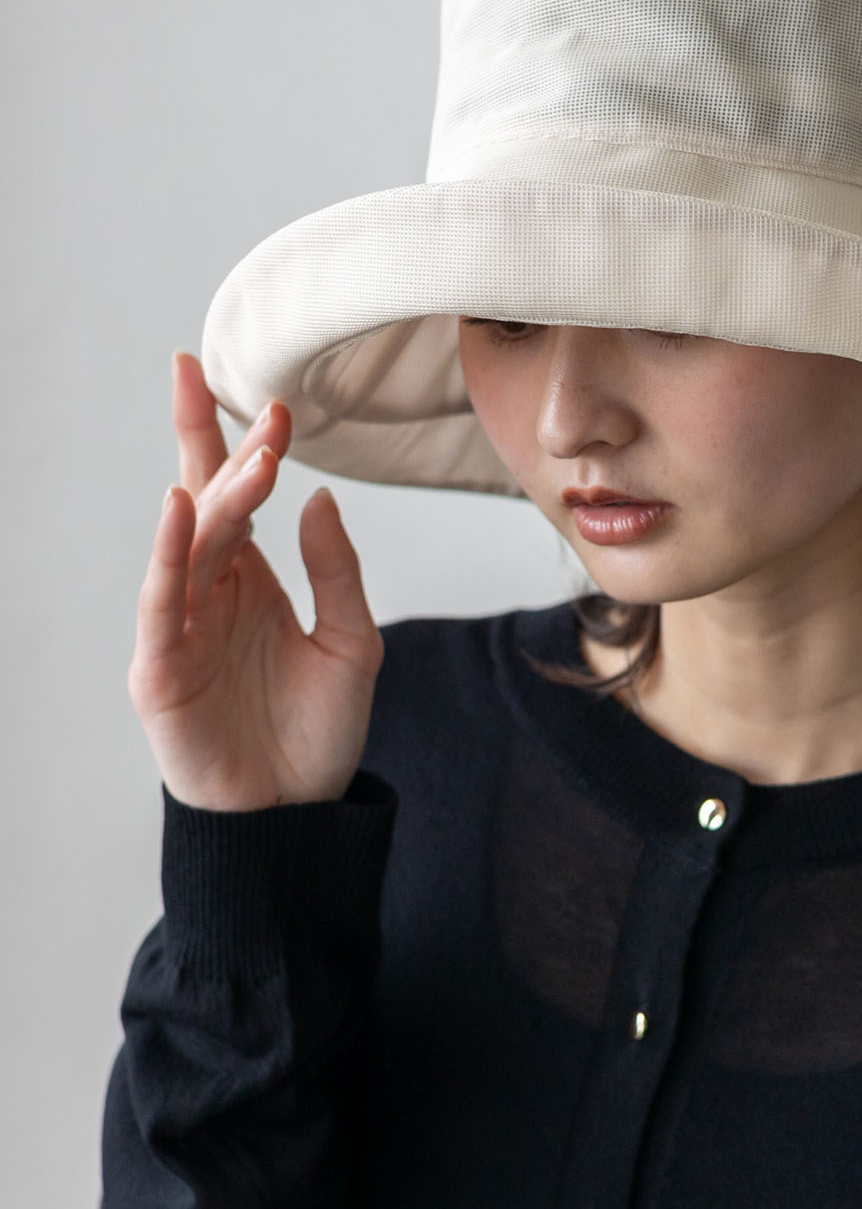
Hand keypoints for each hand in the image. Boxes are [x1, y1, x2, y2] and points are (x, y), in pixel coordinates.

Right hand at [127, 351, 384, 811]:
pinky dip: (168, 555)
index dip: (249, 447)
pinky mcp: (161, 668)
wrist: (297, 816)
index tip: (278, 401)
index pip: (240, 498)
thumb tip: (321, 498)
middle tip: (239, 393)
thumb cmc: (317, 733)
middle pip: (208, 504)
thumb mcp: (352, 643)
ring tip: (247, 453)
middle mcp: (211, 594)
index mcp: (252, 582)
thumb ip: (337, 572)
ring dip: (217, 495)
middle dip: (219, 447)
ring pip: (193, 545)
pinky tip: (181, 509)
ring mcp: (181, 628)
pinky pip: (161, 602)